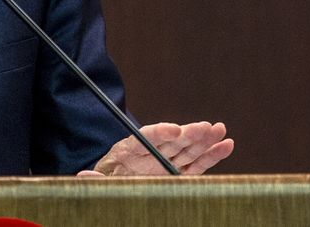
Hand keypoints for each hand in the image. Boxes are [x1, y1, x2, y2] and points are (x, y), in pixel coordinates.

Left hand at [78, 121, 233, 176]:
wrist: (110, 184)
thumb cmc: (105, 181)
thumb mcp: (97, 181)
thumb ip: (95, 179)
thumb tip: (83, 175)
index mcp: (127, 151)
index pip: (145, 138)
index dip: (160, 132)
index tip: (174, 130)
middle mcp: (149, 153)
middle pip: (171, 142)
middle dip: (189, 134)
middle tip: (205, 126)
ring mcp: (164, 162)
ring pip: (187, 149)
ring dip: (204, 140)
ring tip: (220, 129)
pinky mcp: (176, 172)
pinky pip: (195, 164)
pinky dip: (211, 155)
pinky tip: (226, 145)